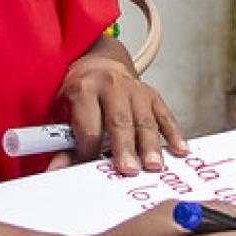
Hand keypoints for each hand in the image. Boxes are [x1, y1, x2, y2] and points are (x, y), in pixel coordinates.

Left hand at [49, 36, 188, 175]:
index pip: (88, 126)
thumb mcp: (63, 112)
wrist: (99, 64)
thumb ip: (63, 142)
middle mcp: (111, 86)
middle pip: (119, 121)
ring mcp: (135, 89)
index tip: (90, 168)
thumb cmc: (81, 92)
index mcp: (84, 89)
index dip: (88, 150)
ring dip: (150, 145)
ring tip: (153, 165)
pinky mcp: (153, 95)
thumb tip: (56, 170)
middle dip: (124, 147)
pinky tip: (180, 149)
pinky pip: (165, 115)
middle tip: (128, 169)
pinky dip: (173, 133)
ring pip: (144, 120)